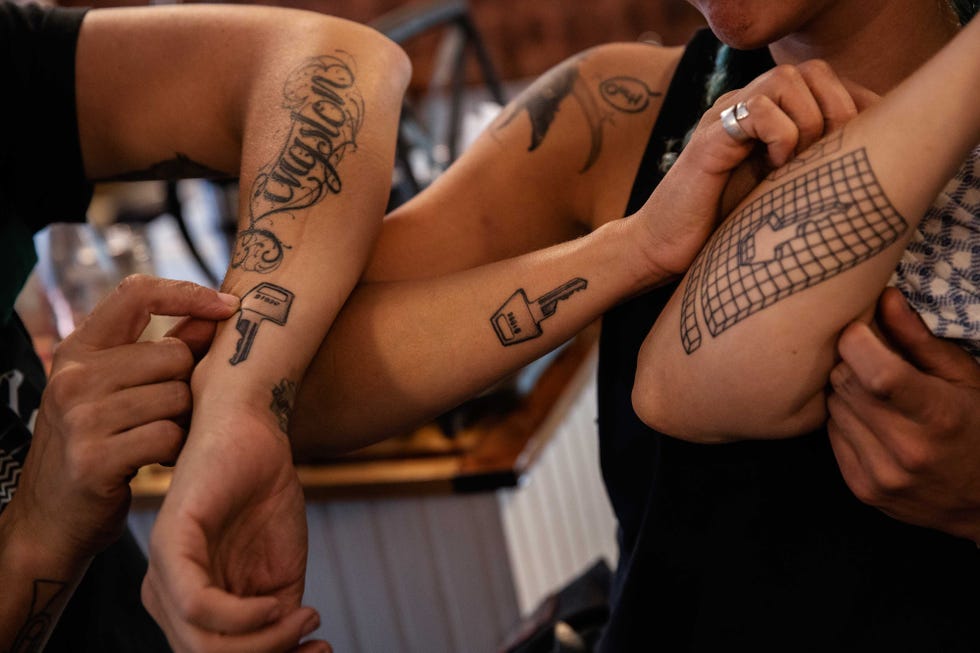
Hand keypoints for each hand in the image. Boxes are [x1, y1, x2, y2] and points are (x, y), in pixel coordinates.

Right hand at [5, 274, 238, 565]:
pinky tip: (156, 462)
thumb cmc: (97, 448)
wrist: (50, 523)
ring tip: (156, 440)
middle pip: (174, 355)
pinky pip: (170, 435)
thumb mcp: (116, 392)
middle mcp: (73, 376)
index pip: (136, 293)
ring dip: (182, 422)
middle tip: (166, 416)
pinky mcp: (94, 458)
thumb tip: (216, 313)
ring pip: (178, 397)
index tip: (229, 305)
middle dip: (186, 386)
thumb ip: (164, 351)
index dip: (188, 293)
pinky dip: (175, 451)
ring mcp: (80, 417)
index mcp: (78, 350)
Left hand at [142, 395, 330, 652]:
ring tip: (304, 617)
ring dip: (263, 643)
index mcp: (189, 604)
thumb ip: (276, 619)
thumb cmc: (265, 496)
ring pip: (201, 645)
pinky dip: (242, 616)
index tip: (320, 651)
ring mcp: (163, 569)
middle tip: (315, 638)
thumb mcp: (279, 572)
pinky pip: (197, 604)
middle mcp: (167, 594)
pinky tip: (274, 602)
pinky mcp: (170, 542)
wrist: (254, 430)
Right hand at [632, 59, 870, 277]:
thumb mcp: (779, 196)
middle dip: (838, 110)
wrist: (660, 252)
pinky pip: (757, 111)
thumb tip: (869, 169)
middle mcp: (743, 109)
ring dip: (810, 121)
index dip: (857, 106)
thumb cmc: (719, 233)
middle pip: (811, 71)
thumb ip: (811, 171)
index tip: (868, 149)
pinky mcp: (707, 142)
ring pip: (786, 80)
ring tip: (800, 163)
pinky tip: (775, 168)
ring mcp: (723, 120)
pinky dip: (780, 135)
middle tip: (832, 157)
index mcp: (764, 118)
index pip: (826, 83)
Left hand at [828, 287, 979, 543]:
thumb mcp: (965, 378)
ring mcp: (882, 475)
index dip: (857, 342)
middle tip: (873, 362)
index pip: (874, 372)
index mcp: (938, 415)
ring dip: (847, 394)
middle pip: (844, 383)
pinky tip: (873, 423)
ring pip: (834, 408)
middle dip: (852, 363)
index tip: (861, 331)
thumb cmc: (979, 428)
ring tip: (879, 397)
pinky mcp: (863, 490)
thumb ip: (919, 339)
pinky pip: (831, 436)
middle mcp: (907, 450)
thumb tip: (883, 297)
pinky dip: (845, 422)